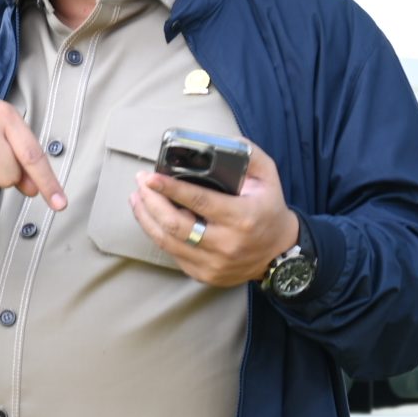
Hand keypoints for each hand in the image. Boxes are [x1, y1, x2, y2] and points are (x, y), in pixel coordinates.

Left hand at [130, 139, 300, 287]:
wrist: (280, 253)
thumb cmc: (269, 209)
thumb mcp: (268, 177)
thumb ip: (247, 155)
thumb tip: (219, 141)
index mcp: (242, 217)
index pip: (199, 201)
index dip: (170, 188)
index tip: (150, 177)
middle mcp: (227, 244)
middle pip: (176, 224)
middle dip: (151, 201)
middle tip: (141, 183)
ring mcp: (215, 264)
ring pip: (167, 242)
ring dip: (146, 218)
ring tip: (137, 198)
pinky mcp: (205, 275)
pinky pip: (173, 254)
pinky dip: (158, 234)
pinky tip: (150, 218)